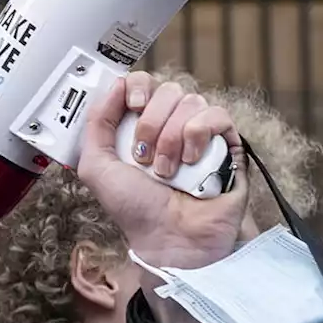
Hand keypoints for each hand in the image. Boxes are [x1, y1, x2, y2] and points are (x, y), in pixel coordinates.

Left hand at [75, 71, 248, 270]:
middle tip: (144, 156)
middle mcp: (171, 124)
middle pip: (166, 89)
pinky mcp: (227, 143)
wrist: (170, 240)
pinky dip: (199, 135)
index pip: (144, 82)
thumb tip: (114, 85)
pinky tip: (191, 161)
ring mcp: (200, 133)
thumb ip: (96, 123)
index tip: (133, 105)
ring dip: (172, 138)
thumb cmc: (136, 211)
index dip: (138, 86)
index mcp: (141, 125)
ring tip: (167, 171)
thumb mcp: (97, 167)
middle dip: (151, 122)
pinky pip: (216, 115)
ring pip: (190, 101)